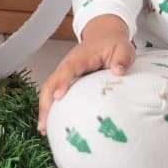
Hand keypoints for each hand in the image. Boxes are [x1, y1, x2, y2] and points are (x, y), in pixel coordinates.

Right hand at [37, 15, 134, 133]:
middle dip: (45, 103)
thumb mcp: (123, 48)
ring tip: (44, 129)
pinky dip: (50, 109)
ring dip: (45, 109)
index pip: (67, 69)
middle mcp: (67, 66)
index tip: (59, 97)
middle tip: (45, 124)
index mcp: (79, 57)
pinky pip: (54, 95)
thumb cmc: (113, 44)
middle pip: (50, 83)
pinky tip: (51, 125)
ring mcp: (64, 74)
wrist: (105, 37)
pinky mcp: (66, 82)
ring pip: (48, 91)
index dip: (62, 82)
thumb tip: (118, 71)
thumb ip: (122, 58)